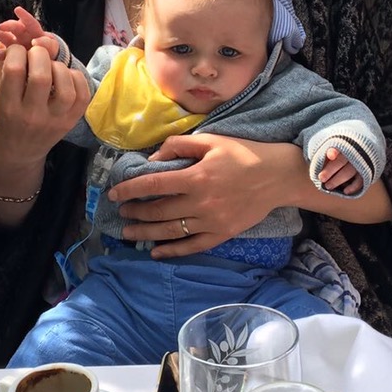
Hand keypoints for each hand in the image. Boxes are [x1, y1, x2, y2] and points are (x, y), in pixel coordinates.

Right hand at [0, 5, 46, 60]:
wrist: (46, 62)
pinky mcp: (10, 54)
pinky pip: (1, 54)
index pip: (31, 22)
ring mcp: (16, 44)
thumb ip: (48, 44)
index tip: (17, 9)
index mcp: (35, 32)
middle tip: (2, 26)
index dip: (25, 16)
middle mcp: (23, 35)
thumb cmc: (50, 52)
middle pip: (15, 27)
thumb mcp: (52, 47)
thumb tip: (36, 42)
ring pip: (5, 37)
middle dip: (9, 25)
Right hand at [0, 40, 89, 178]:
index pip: (14, 69)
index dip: (17, 51)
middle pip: (41, 76)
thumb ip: (1, 63)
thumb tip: (9, 34)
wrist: (16, 153)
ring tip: (51, 67)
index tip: (17, 52)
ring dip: (59, 67)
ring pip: (65, 87)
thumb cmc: (2, 117)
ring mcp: (54, 120)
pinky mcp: (70, 122)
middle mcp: (31, 115)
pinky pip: (82, 96)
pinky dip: (77, 79)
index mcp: (7, 105)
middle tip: (36, 54)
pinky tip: (65, 76)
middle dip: (39, 54)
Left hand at [106, 134, 304, 258]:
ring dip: (145, 233)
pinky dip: (172, 251)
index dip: (129, 189)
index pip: (153, 184)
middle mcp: (200, 202)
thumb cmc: (244, 154)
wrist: (278, 176)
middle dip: (134, 212)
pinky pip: (192, 247)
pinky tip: (155, 252)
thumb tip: (153, 159)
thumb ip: (179, 145)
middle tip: (121, 212)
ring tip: (129, 232)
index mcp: (196, 177)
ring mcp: (211, 222)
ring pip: (170, 231)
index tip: (114, 193)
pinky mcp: (222, 234)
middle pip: (158, 211)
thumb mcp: (211, 140)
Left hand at [316, 147, 362, 195]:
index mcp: (343, 143)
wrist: (359, 151)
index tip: (330, 155)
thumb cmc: (338, 152)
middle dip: (330, 170)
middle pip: (341, 161)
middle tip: (321, 178)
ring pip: (349, 171)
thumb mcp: (331, 149)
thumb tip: (323, 162)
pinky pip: (360, 180)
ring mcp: (360, 161)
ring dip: (338, 180)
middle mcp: (353, 151)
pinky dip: (354, 186)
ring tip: (328, 186)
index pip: (338, 147)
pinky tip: (345, 191)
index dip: (334, 151)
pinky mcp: (366, 171)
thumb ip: (325, 154)